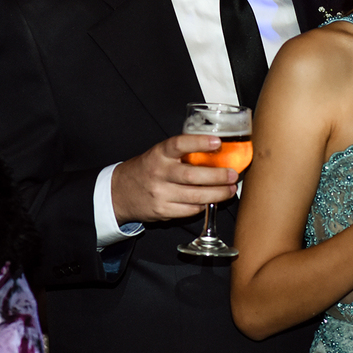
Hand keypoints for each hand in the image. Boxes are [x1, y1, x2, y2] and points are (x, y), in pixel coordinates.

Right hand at [111, 134, 238, 223]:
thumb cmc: (146, 169)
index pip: (179, 144)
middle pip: (193, 176)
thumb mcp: (159, 154)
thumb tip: (215, 151)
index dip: (199, 142)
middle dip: (218, 176)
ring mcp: (160, 194)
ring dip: (217, 194)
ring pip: (195, 196)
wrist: (119, 192)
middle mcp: (159, 173)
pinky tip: (212, 201)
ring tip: (230, 190)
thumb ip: (181, 153)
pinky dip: (204, 206)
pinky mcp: (162, 211)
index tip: (217, 142)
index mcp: (158, 154)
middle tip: (233, 175)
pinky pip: (189, 210)